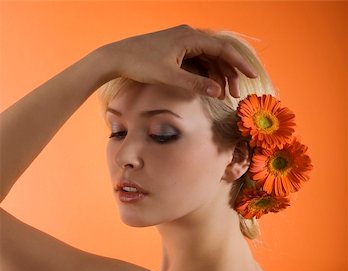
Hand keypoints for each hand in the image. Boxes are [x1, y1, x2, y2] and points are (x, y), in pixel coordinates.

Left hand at [99, 24, 257, 98]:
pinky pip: (198, 60)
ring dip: (218, 75)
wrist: (117, 57)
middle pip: (218, 53)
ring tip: (223, 95)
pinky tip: (209, 87)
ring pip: (209, 58)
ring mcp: (183, 42)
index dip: (239, 63)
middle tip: (235, 94)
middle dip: (229, 74)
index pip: (223, 49)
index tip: (252, 76)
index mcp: (190, 37)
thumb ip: (195, 84)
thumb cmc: (141, 64)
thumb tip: (218, 91)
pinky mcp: (176, 49)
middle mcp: (189, 36)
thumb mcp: (170, 77)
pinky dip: (205, 73)